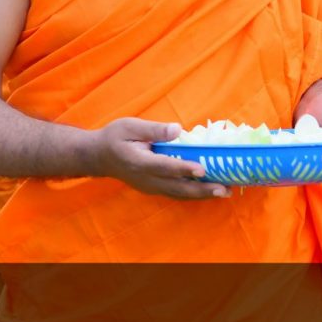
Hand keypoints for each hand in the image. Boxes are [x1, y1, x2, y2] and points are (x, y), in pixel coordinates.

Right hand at [91, 118, 228, 200]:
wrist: (98, 157)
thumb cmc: (114, 137)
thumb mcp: (130, 126)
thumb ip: (153, 130)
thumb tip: (177, 129)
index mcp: (140, 162)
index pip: (165, 166)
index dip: (184, 168)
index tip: (202, 169)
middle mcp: (147, 179)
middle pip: (177, 187)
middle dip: (202, 189)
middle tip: (223, 188)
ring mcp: (150, 187)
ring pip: (179, 194)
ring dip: (201, 194)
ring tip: (223, 192)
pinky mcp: (153, 189)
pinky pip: (176, 194)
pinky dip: (193, 195)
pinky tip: (208, 191)